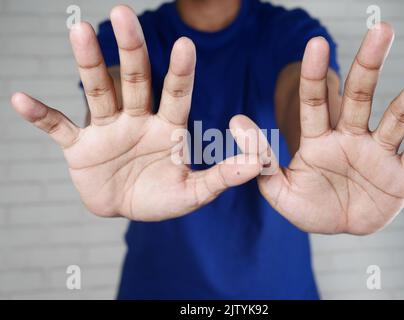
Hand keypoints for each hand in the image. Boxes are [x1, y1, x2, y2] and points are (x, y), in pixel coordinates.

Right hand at [11, 6, 262, 220]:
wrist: (127, 208)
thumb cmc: (161, 198)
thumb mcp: (194, 192)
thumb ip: (222, 177)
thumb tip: (258, 163)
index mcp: (167, 128)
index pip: (176, 95)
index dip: (180, 72)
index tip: (185, 44)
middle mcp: (137, 119)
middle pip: (135, 80)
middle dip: (131, 49)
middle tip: (124, 13)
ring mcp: (106, 130)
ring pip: (97, 92)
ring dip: (87, 64)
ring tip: (79, 31)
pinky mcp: (80, 147)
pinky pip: (58, 128)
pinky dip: (41, 116)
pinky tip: (19, 100)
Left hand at [252, 23, 403, 234]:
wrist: (338, 228)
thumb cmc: (308, 207)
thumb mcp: (278, 190)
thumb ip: (260, 158)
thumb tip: (235, 120)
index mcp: (318, 140)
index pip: (314, 103)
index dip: (313, 75)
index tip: (314, 43)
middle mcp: (350, 137)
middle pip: (360, 97)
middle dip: (369, 65)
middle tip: (382, 29)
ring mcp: (378, 152)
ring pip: (398, 117)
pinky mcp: (401, 173)